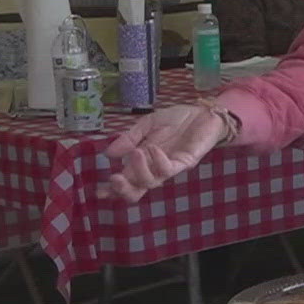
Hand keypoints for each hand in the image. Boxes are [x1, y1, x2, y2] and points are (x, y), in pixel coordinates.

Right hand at [98, 105, 227, 202]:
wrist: (204, 111)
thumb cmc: (177, 119)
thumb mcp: (147, 124)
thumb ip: (130, 138)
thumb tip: (109, 154)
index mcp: (143, 160)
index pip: (127, 180)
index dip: (114, 189)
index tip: (99, 192)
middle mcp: (154, 167)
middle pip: (138, 190)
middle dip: (123, 190)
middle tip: (113, 179)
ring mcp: (170, 167)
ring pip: (151, 182)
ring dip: (139, 170)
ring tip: (135, 152)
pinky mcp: (185, 162)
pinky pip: (169, 169)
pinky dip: (158, 160)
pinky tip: (153, 148)